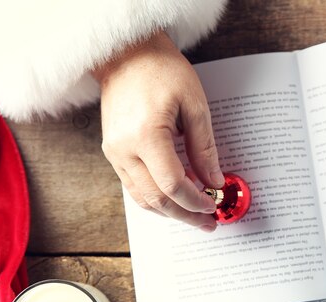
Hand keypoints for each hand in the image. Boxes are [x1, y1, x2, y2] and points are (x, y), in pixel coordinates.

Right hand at [92, 31, 223, 230]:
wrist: (126, 55)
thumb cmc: (161, 71)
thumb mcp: (194, 105)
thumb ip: (204, 148)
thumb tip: (214, 181)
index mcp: (145, 135)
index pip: (173, 184)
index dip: (195, 200)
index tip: (213, 205)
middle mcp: (123, 148)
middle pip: (156, 199)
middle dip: (185, 215)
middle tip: (208, 223)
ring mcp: (113, 152)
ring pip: (142, 198)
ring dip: (170, 211)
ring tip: (194, 216)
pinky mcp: (112, 151)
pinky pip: (134, 186)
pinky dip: (155, 198)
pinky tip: (175, 200)